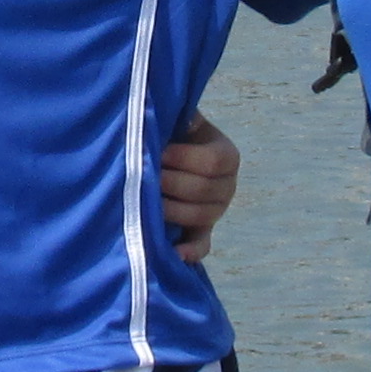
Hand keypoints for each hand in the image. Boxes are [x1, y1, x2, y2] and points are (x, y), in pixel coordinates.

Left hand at [158, 112, 241, 263]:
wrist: (168, 155)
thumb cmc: (172, 135)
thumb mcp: (181, 121)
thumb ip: (181, 117)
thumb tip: (181, 119)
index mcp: (228, 157)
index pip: (213, 162)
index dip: (183, 158)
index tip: (158, 151)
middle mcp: (228, 186)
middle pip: (203, 191)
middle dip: (169, 184)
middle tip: (142, 177)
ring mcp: (216, 212)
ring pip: (199, 217)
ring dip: (170, 210)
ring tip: (144, 202)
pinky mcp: (202, 232)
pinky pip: (202, 245)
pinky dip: (191, 251)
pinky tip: (176, 253)